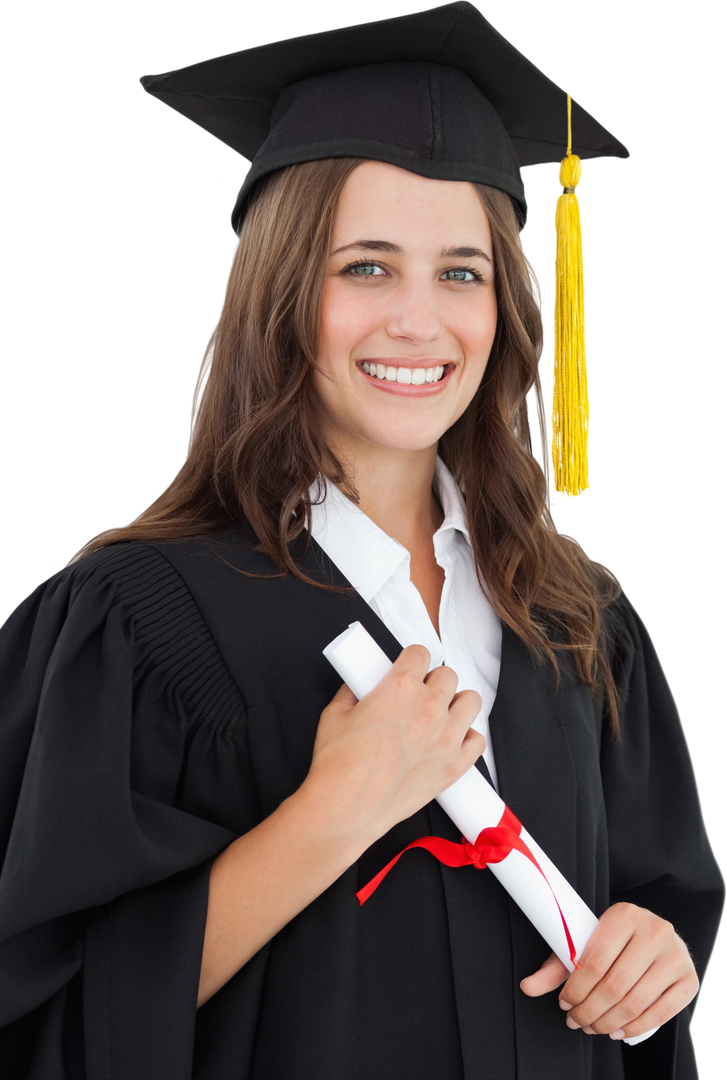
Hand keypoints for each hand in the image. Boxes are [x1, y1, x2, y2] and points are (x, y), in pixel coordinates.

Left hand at [519, 902, 699, 1040]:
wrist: (653, 935)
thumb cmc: (612, 941)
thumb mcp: (584, 943)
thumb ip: (556, 965)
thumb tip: (527, 987)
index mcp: (624, 914)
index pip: (594, 960)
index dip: (575, 989)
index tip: (564, 1004)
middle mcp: (655, 930)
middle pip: (615, 985)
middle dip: (589, 1011)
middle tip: (576, 1022)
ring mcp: (676, 954)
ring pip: (636, 1001)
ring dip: (608, 1023)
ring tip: (592, 1027)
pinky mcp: (689, 978)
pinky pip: (662, 1013)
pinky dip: (636, 1027)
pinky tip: (617, 1031)